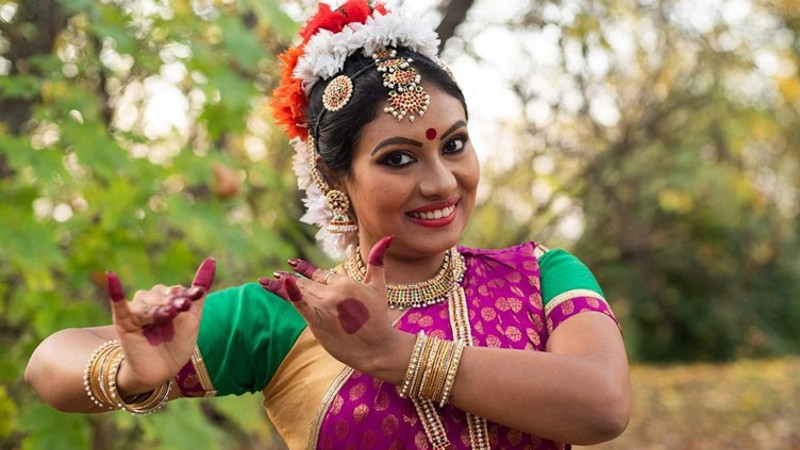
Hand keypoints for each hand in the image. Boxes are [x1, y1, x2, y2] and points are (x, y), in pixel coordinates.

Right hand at [108, 258, 215, 394]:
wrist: (161, 371)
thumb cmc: (177, 344)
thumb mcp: (193, 317)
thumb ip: (199, 290)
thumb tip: (211, 260)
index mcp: (169, 299)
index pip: (178, 290)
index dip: (189, 293)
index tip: (199, 293)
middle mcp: (152, 301)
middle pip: (162, 294)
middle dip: (173, 301)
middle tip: (182, 308)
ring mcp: (137, 310)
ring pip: (147, 301)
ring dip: (157, 307)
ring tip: (168, 315)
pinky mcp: (124, 321)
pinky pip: (118, 303)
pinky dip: (114, 291)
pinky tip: (112, 277)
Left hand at [260, 236, 408, 378]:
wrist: (378, 347)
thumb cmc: (379, 318)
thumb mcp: (378, 286)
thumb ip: (377, 262)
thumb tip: (387, 237)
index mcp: (345, 282)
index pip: (320, 274)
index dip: (306, 269)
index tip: (292, 264)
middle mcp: (333, 292)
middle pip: (307, 284)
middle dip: (290, 278)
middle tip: (275, 274)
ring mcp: (324, 306)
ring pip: (299, 292)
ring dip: (280, 286)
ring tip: (266, 280)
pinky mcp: (318, 321)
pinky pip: (300, 304)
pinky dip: (290, 293)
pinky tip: (281, 283)